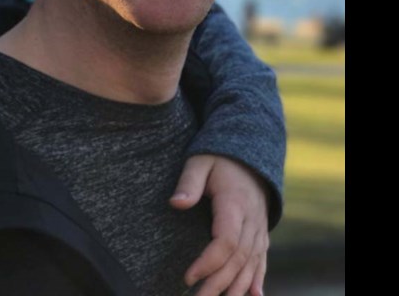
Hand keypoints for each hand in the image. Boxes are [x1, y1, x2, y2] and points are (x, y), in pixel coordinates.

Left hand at [171, 155, 269, 295]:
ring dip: (236, 288)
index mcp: (235, 204)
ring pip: (251, 264)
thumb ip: (189, 183)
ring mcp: (259, 229)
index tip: (188, 277)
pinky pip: (261, 260)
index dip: (208, 262)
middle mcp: (252, 221)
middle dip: (218, 283)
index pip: (226, 241)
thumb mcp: (199, 162)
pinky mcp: (261, 234)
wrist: (248, 156)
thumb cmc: (218, 159)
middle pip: (237, 259)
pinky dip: (257, 279)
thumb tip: (176, 203)